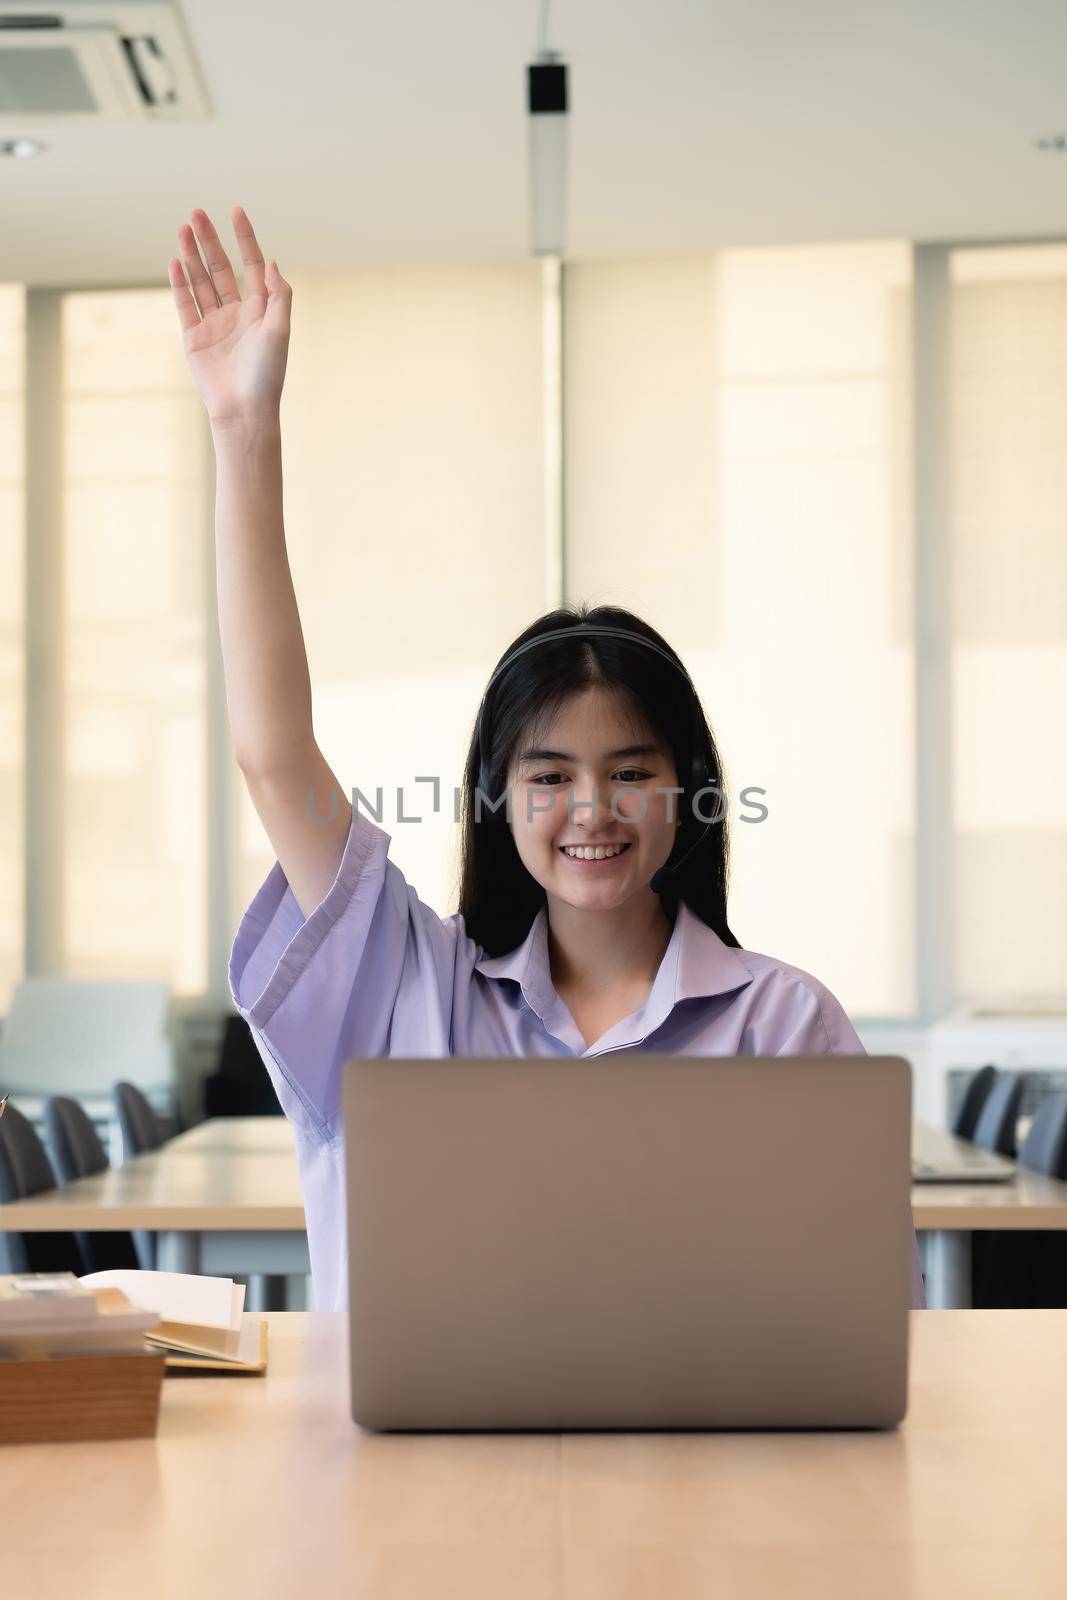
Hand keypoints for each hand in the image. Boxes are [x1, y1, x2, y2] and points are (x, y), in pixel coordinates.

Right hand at [168, 206, 290, 429]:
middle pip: (221, 268)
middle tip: (197, 213)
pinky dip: (180, 283)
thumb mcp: (280, 331)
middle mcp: (237, 313)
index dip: (245, 238)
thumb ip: (279, 295)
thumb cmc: (267, 374)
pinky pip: (186, 304)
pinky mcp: (195, 338)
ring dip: (192, 255)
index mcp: (261, 309)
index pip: (251, 264)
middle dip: (209, 240)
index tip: (236, 211)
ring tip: (182, 228)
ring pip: (201, 281)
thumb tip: (271, 261)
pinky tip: (175, 261)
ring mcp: (214, 323)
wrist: (244, 409)